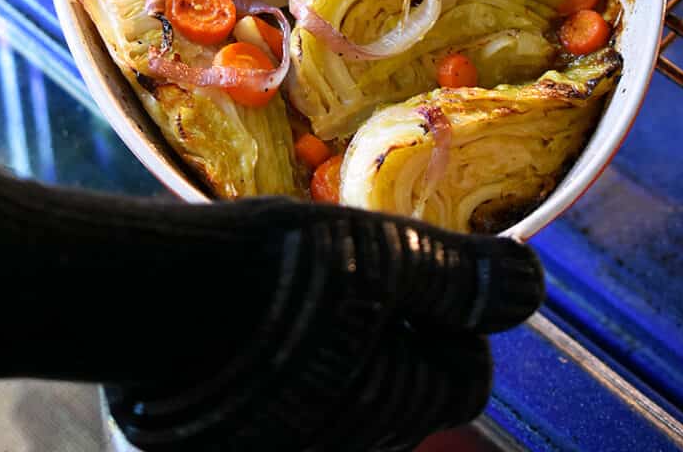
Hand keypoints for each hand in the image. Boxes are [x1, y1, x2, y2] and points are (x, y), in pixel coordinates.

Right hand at [0, 155, 541, 451]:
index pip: (466, 373)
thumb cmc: (275, 271)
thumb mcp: (382, 251)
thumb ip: (460, 272)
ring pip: (350, 399)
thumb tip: (532, 284)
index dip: (452, 313)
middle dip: (397, 334)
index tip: (412, 266)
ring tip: (301, 291)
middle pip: (408, 392)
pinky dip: (288, 371)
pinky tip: (257, 326)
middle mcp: (347, 442)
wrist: (149, 299)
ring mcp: (288, 443)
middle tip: (353, 271)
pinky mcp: (232, 441)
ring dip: (342, 349)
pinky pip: (290, 407)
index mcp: (397, 401)